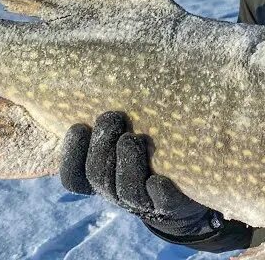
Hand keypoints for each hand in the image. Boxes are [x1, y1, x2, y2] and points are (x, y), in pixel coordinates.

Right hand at [60, 111, 229, 241]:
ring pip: (126, 189)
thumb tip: (102, 59)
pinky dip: (158, 190)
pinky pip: (161, 203)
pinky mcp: (173, 205)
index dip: (71, 155)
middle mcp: (117, 191)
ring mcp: (144, 201)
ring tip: (134, 138)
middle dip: (102, 147)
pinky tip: (159, 178)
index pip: (74, 177)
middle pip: (98, 176)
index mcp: (101, 175)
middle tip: (113, 117)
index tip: (79, 126)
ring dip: (127, 163)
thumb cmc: (154, 143)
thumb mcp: (129, 128)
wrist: (193, 183)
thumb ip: (114, 111)